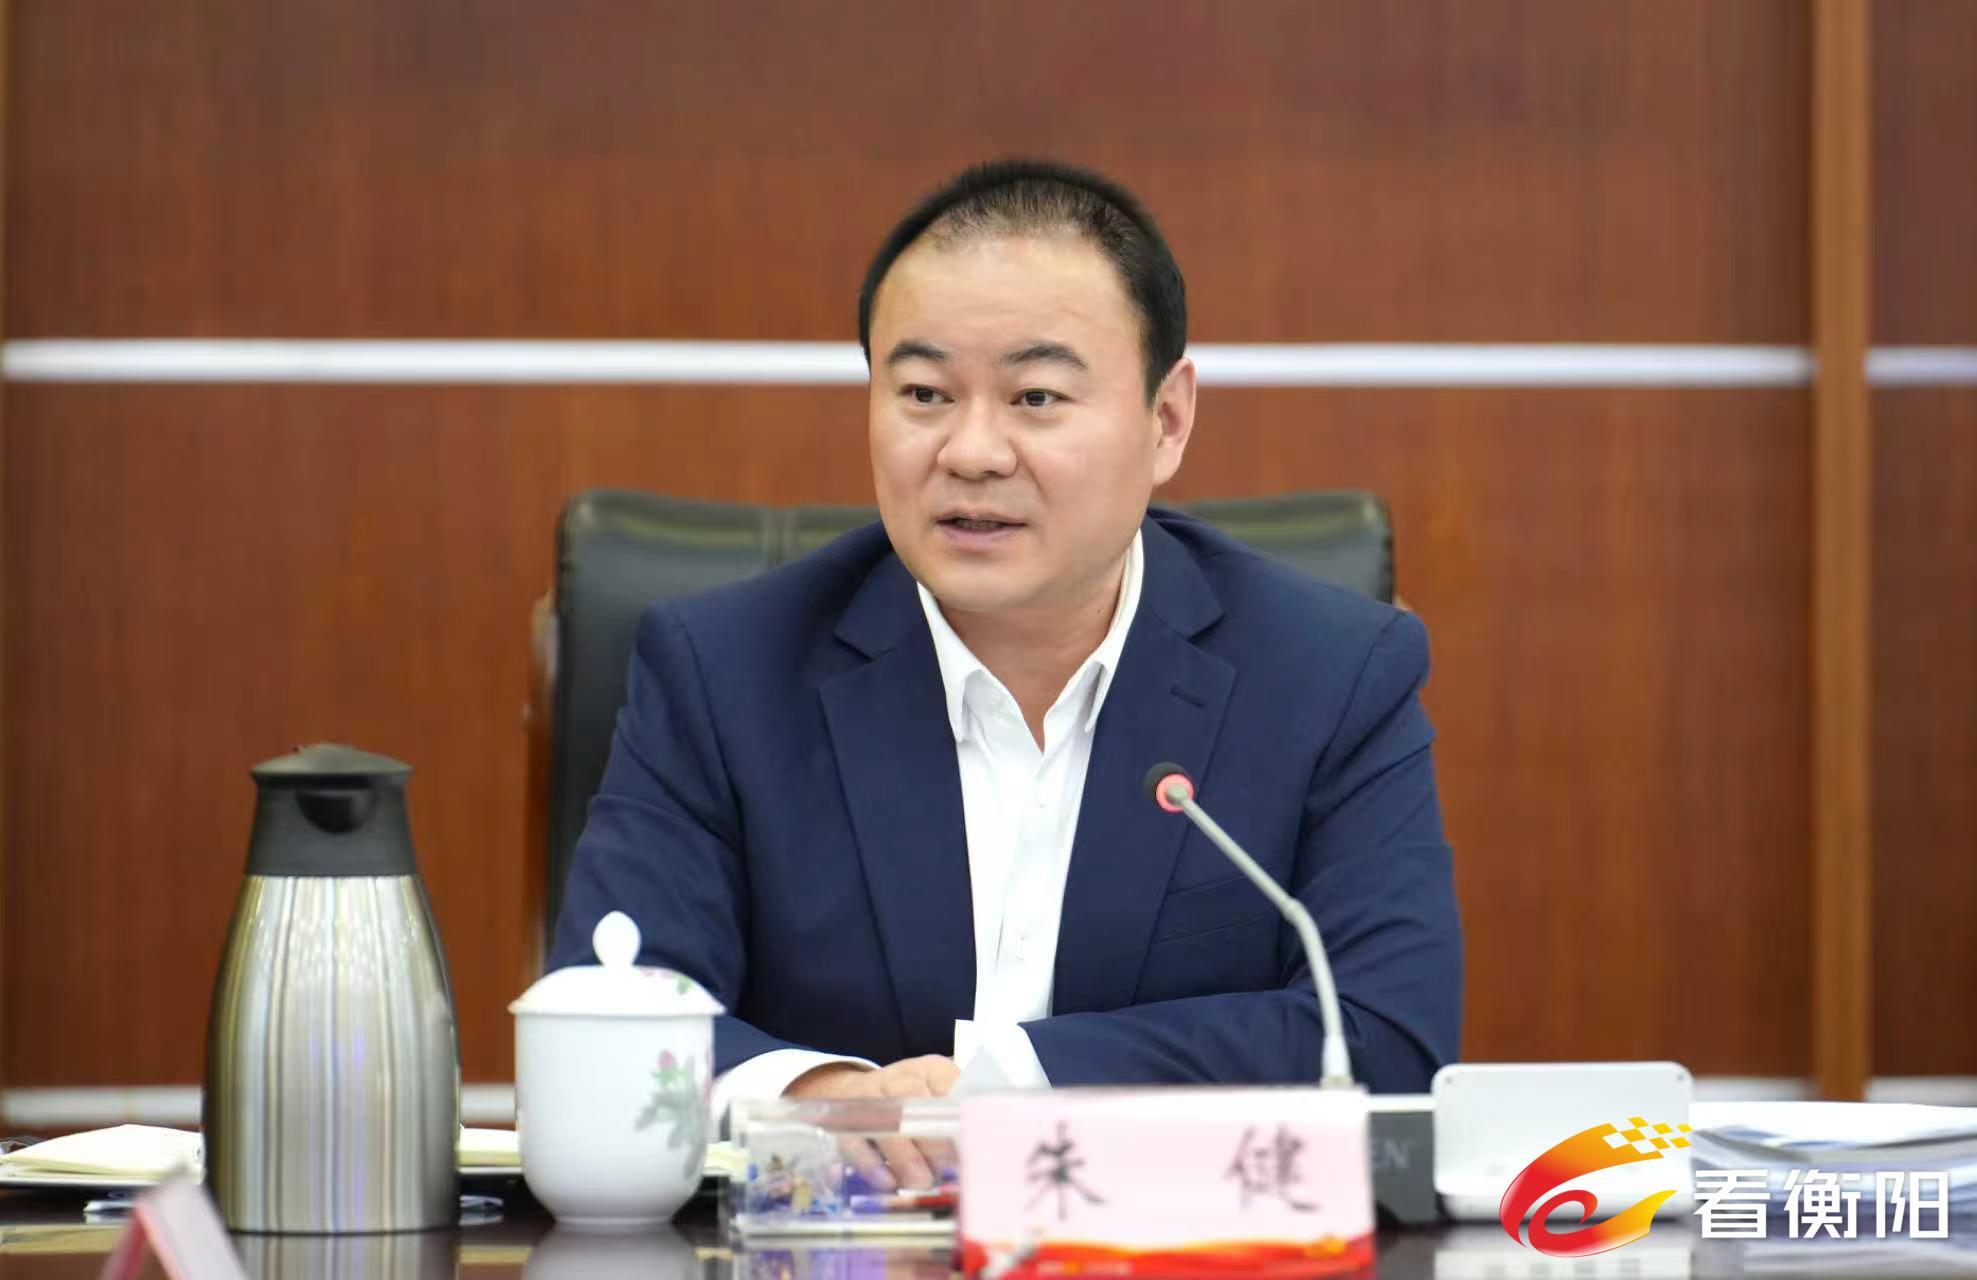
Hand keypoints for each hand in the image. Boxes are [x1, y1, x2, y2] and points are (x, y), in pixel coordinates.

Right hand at [783, 1056, 959, 1189]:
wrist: (850, 1092)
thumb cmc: (909, 1105)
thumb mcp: (936, 1102)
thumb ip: (958, 1123)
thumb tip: (988, 1156)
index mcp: (930, 1071)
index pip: (949, 1084)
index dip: (961, 1116)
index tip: (974, 1145)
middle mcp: (898, 1077)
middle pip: (914, 1100)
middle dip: (933, 1139)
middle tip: (948, 1171)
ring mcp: (867, 1096)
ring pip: (885, 1119)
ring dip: (905, 1154)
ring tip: (922, 1182)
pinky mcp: (842, 1119)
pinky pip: (854, 1139)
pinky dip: (870, 1163)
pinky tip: (887, 1182)